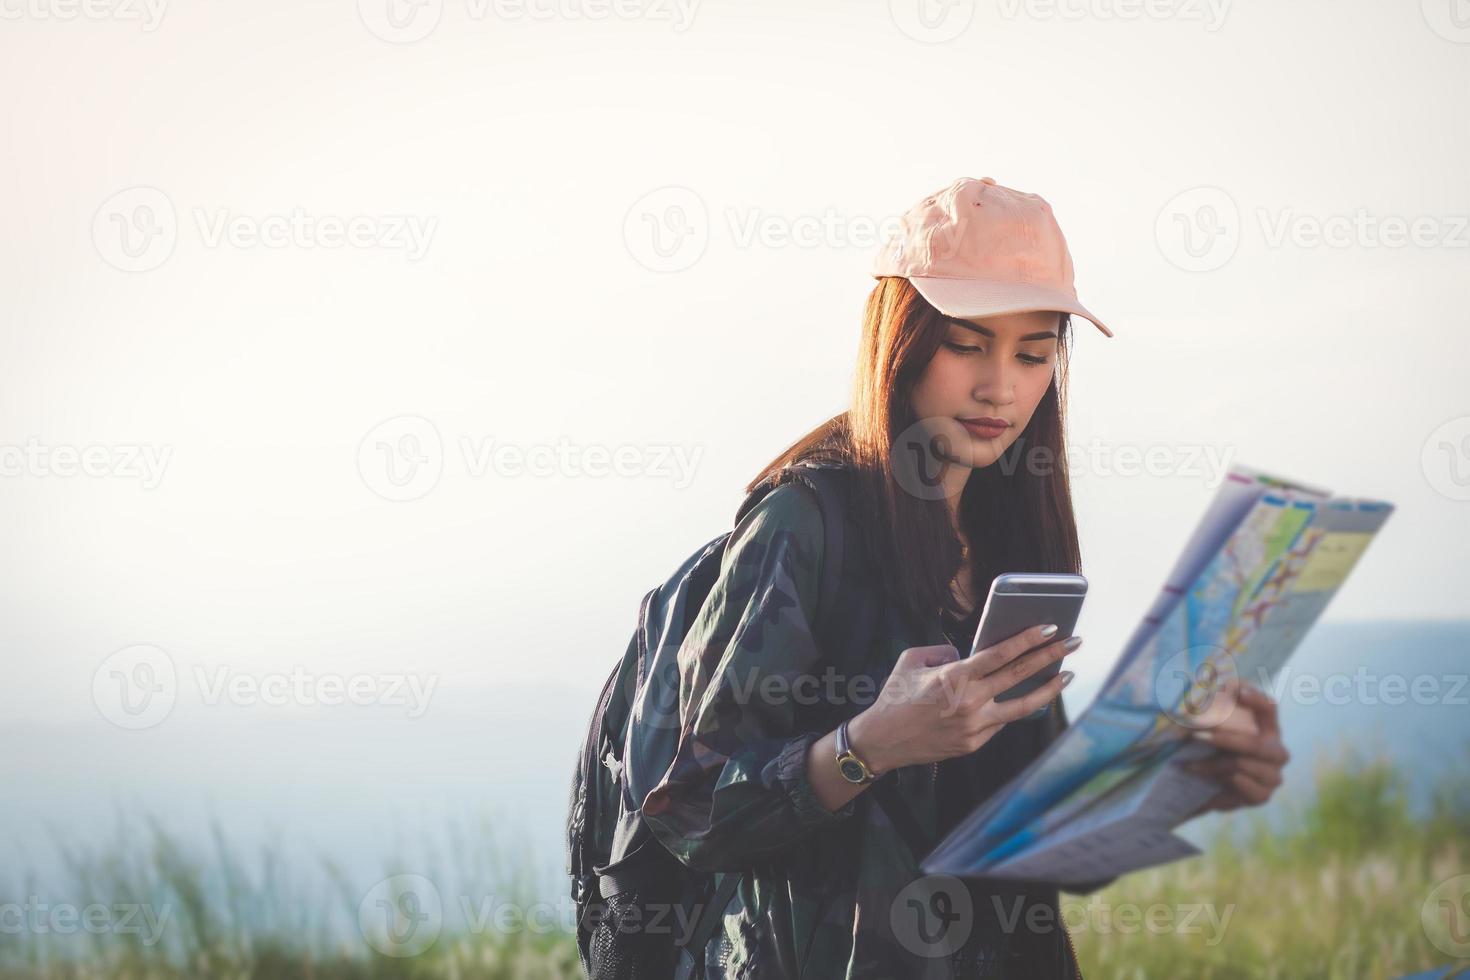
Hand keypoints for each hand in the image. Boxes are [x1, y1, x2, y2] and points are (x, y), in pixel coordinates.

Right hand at [847, 624, 1081, 772]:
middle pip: (1020, 676)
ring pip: (1023, 706)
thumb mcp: (912, 661)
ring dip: (1048, 689)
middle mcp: (970, 702)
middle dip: (1050, 656)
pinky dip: (1013, 707)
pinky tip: (1025, 697)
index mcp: (955, 676)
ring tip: (1066, 675)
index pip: (1001, 654)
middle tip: (1074, 642)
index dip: (1029, 639)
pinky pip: (1000, 722)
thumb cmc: (895, 695)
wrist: (882, 741)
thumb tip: (970, 656)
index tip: (1051, 626)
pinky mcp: (975, 743)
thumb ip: (944, 653)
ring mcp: (975, 726)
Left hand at [1184, 681, 1289, 813]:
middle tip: (1195, 735)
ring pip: (1242, 764)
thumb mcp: (1210, 731)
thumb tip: (1192, 694)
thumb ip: (1208, 712)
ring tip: (1188, 764)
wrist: (1206, 791)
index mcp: (1268, 729)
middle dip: (1223, 739)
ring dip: (1211, 763)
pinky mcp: (1263, 795)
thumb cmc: (1211, 753)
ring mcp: (1273, 775)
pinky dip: (1217, 779)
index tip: (1235, 690)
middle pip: (1255, 743)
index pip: (1269, 708)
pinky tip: (1202, 777)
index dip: (1256, 698)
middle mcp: (1276, 751)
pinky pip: (1240, 784)